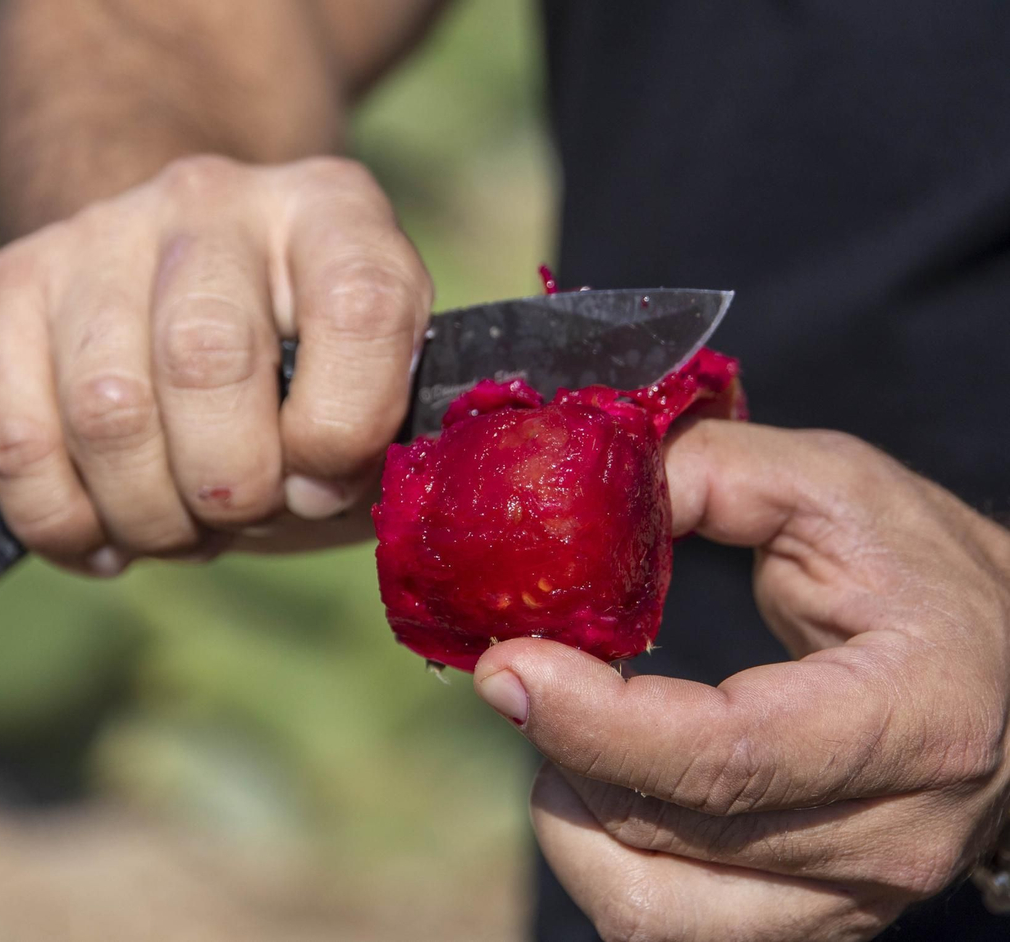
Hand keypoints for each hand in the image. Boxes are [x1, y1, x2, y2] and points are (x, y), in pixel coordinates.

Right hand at [0, 155, 431, 573]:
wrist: (186, 300)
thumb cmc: (297, 383)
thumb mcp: (373, 402)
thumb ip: (377, 449)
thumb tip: (319, 492)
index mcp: (330, 211)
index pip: (356, 306)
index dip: (342, 430)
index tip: (323, 486)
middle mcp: (211, 200)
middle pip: (204, 358)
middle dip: (228, 486)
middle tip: (237, 514)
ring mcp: (100, 233)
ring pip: (103, 410)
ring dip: (144, 513)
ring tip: (173, 525)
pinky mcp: (11, 284)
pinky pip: (14, 438)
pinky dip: (58, 520)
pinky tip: (101, 530)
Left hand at [473, 422, 1009, 940]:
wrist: (1007, 669)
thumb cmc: (918, 571)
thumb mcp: (830, 488)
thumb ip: (704, 476)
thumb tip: (571, 502)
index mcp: (920, 716)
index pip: (731, 756)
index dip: (598, 719)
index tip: (508, 667)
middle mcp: (895, 834)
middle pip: (671, 831)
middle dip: (562, 745)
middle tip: (519, 667)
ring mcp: (853, 898)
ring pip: (650, 908)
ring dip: (571, 818)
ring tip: (568, 727)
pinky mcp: (809, 926)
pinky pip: (663, 927)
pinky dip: (599, 858)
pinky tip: (600, 780)